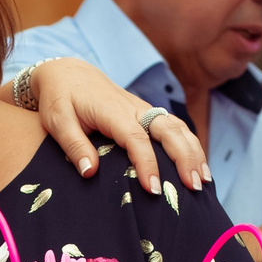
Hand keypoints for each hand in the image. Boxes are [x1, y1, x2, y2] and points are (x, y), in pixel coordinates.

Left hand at [19, 57, 209, 194]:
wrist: (69, 73)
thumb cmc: (61, 98)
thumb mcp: (58, 120)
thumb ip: (73, 145)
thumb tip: (89, 172)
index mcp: (113, 111)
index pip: (136, 139)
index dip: (147, 164)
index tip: (152, 189)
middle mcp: (135, 108)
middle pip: (169, 130)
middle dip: (184, 158)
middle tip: (193, 187)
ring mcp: (145, 110)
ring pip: (178, 128)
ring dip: (194, 152)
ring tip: (203, 181)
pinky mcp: (148, 114)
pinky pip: (175, 128)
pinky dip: (190, 146)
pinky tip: (198, 167)